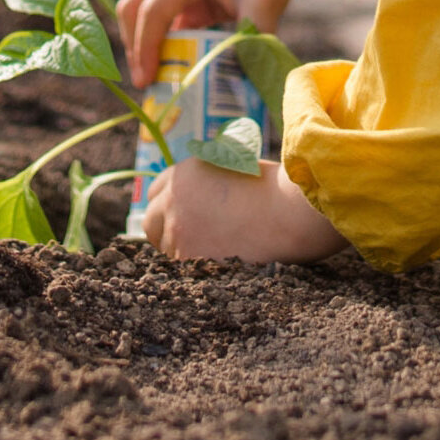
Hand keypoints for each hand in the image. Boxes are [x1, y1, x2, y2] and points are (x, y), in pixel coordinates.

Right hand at [117, 0, 354, 89]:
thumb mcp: (265, 4)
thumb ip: (251, 42)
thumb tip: (242, 84)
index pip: (153, 10)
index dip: (146, 47)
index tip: (146, 80)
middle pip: (132, 7)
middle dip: (134, 46)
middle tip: (144, 82)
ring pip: (138, 10)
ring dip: (141, 43)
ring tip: (152, 77)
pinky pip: (157, 15)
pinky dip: (158, 39)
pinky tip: (170, 64)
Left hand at [142, 157, 346, 263]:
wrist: (289, 212)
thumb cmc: (271, 189)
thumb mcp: (229, 169)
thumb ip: (202, 183)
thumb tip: (194, 197)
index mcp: (181, 175)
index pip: (155, 194)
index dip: (168, 206)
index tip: (179, 217)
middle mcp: (172, 200)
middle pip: (150, 222)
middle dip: (164, 230)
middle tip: (186, 240)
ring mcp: (178, 230)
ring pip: (166, 249)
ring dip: (182, 251)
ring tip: (211, 253)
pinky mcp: (189, 258)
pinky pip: (181, 269)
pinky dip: (194, 270)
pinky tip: (215, 267)